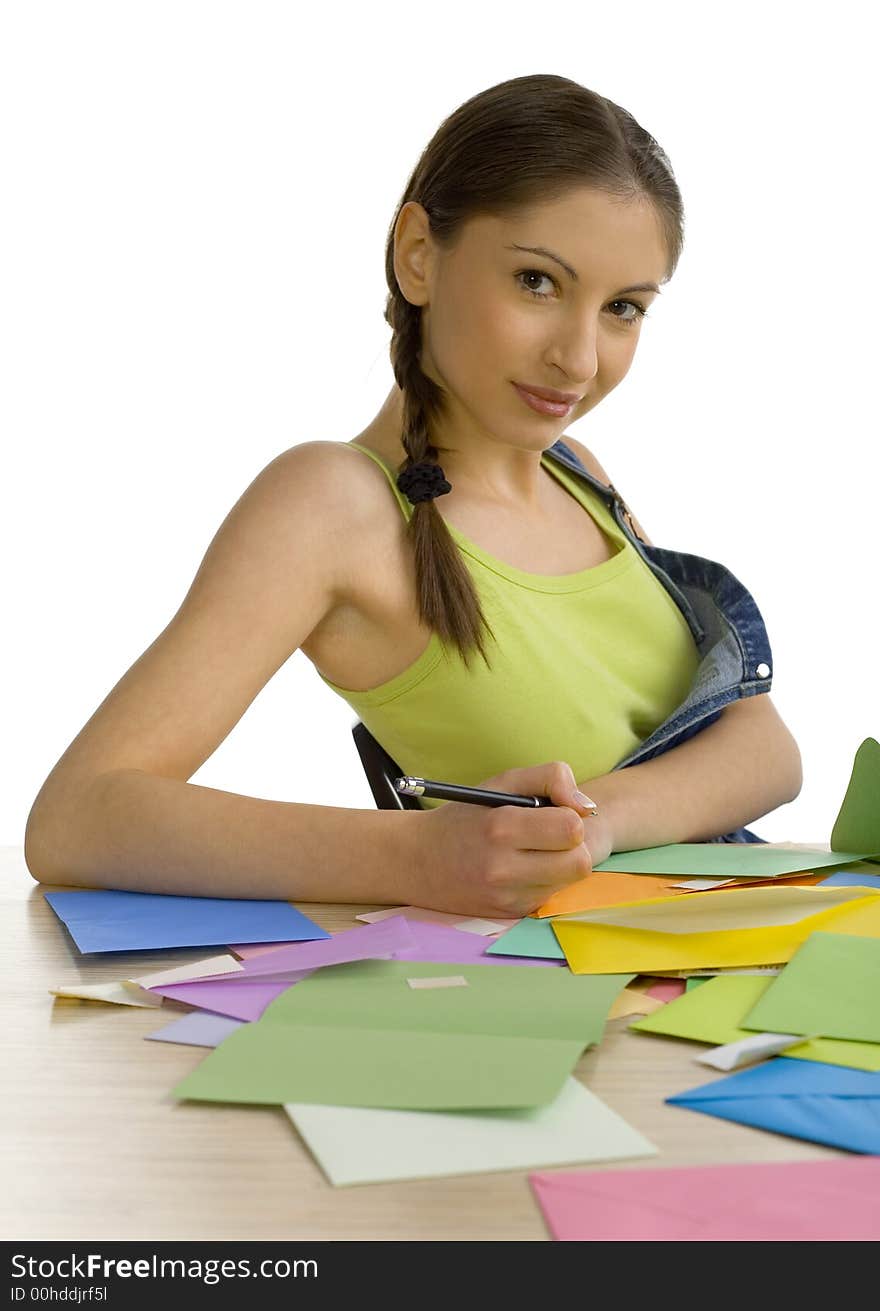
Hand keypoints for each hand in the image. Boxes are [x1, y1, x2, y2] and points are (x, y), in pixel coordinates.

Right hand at [412, 760, 601, 917]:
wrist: (418, 860)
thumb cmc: (466, 816)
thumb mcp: (502, 782)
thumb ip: (550, 778)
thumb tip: (587, 806)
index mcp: (502, 826)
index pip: (572, 828)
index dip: (571, 817)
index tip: (555, 813)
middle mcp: (504, 867)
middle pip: (580, 862)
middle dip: (573, 845)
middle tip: (550, 835)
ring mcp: (507, 896)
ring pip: (569, 882)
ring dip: (561, 865)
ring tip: (535, 851)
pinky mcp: (509, 914)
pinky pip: (550, 897)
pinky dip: (545, 882)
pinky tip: (523, 869)